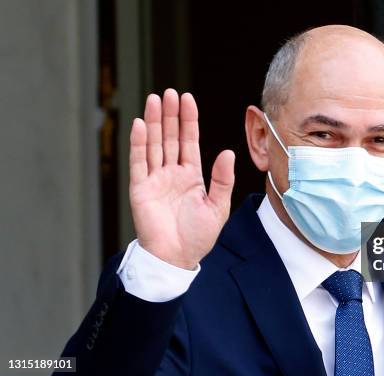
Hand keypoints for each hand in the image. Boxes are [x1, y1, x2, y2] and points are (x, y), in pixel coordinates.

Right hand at [129, 89, 234, 268]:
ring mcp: (155, 179)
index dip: (188, 120)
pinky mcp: (140, 188)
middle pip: (170, 137)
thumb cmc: (198, 236)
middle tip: (169, 92)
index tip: (187, 98)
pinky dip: (140, 143)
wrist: (177, 258)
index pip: (189, 141)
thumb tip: (228, 152)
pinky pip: (139, 161)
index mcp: (191, 176)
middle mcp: (172, 173)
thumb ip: (222, 179)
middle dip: (170, 115)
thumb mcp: (218, 206)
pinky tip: (142, 124)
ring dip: (155, 122)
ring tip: (155, 99)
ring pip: (154, 144)